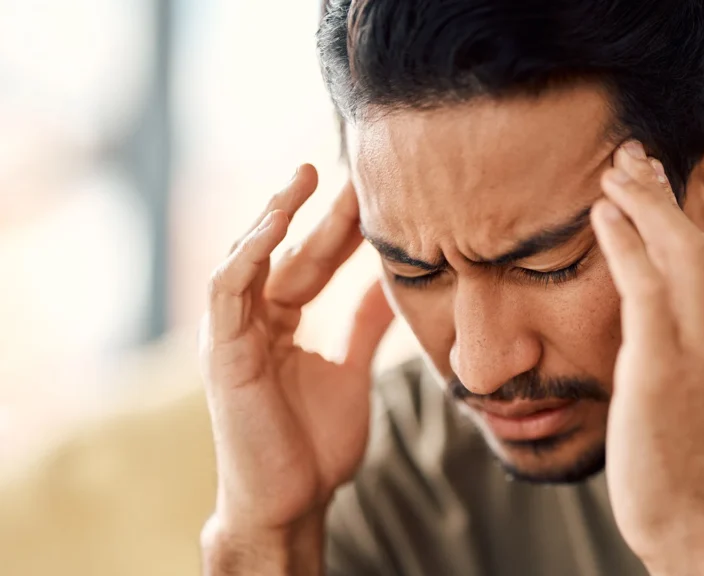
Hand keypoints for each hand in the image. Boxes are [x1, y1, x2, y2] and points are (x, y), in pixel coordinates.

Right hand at [200, 165, 393, 538]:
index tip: (374, 193)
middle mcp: (253, 322)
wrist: (293, 501)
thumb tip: (394, 287)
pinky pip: (226, 289)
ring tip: (305, 177)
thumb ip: (363, 327)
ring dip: (274, 214)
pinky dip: (247, 252)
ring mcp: (232, 334)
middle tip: (351, 169)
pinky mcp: (220, 351)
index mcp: (280, 324)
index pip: (312, 262)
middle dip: (317, 211)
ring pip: (247, 257)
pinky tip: (275, 222)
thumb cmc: (315, 446)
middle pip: (287, 253)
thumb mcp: (351, 370)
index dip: (340, 228)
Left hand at [592, 143, 703, 572]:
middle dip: (662, 192)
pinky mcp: (663, 360)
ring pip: (674, 250)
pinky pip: (643, 283)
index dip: (684, 212)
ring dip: (642, 202)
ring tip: (614, 168)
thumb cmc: (697, 452)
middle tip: (631, 153)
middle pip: (697, 239)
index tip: (658, 180)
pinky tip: (603, 213)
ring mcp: (703, 343)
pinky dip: (624, 242)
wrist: (693, 515)